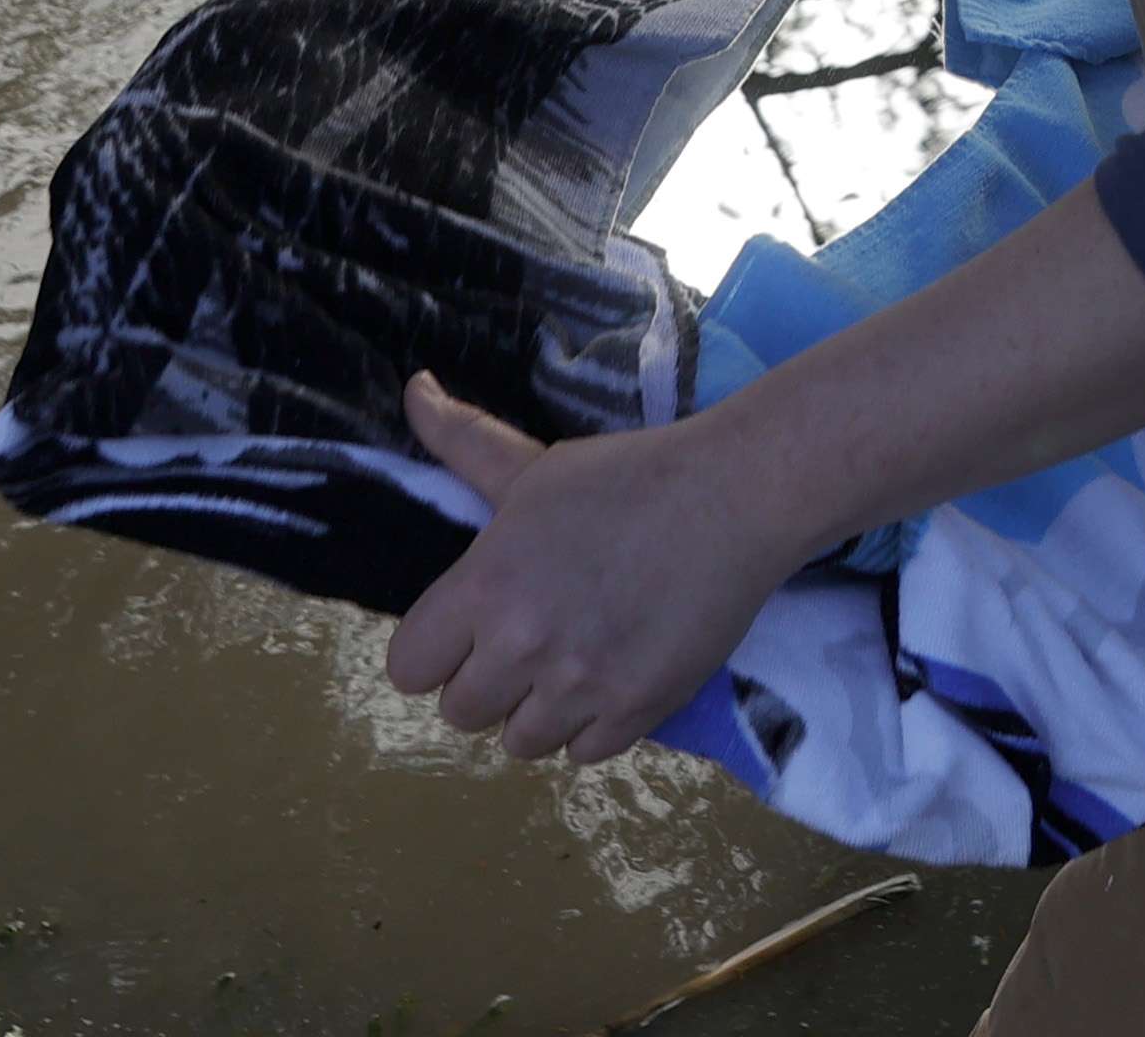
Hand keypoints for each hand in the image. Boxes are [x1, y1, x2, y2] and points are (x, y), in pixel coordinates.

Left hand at [382, 375, 810, 764]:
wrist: (736, 498)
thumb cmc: (629, 476)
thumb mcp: (537, 466)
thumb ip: (464, 442)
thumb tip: (413, 389)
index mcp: (486, 586)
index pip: (408, 668)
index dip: (437, 650)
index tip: (472, 629)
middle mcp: (523, 645)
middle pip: (461, 712)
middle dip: (489, 680)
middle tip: (532, 641)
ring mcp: (581, 685)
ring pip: (520, 742)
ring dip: (540, 710)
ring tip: (574, 661)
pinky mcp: (637, 711)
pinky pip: (582, 754)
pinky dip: (593, 725)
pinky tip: (613, 676)